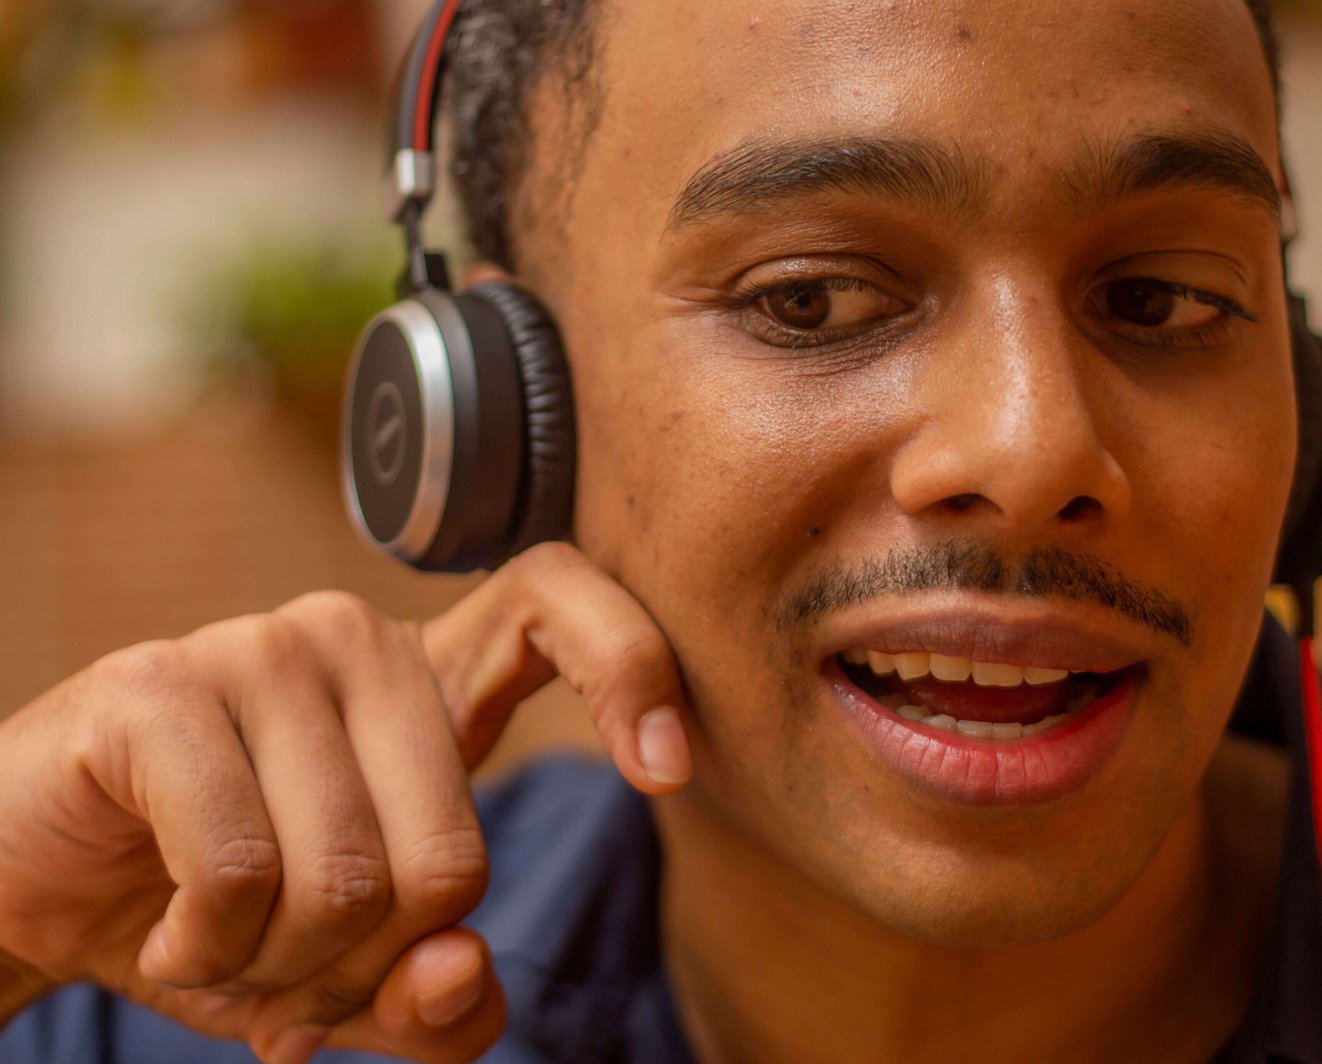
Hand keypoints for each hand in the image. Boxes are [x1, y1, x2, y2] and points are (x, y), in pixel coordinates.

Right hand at [0, 542, 690, 1062]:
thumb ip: (433, 996)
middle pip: (451, 857)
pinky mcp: (159, 686)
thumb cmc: (210, 909)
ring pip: (346, 878)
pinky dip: (204, 951)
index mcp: (425, 681)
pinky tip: (163, 926)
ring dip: (278, 968)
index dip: (633, 668)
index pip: (559, 601)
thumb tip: (461, 972)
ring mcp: (258, 649)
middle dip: (367, 967)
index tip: (669, 770)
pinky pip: (240, 872)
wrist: (33, 886)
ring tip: (218, 938)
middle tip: (290, 962)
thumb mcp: (343, 976)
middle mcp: (356, 639)